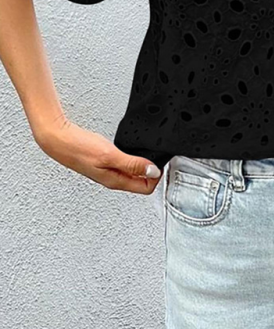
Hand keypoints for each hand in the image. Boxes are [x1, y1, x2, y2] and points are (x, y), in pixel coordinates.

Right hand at [36, 114, 162, 192]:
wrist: (58, 140)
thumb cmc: (79, 148)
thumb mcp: (110, 155)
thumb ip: (132, 164)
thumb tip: (153, 172)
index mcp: (116, 181)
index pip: (146, 188)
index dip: (156, 176)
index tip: (160, 161)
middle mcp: (113, 179)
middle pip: (141, 182)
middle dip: (153, 171)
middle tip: (159, 156)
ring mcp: (108, 171)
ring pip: (133, 173)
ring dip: (143, 164)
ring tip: (149, 153)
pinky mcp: (104, 162)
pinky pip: (125, 164)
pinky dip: (133, 159)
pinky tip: (133, 150)